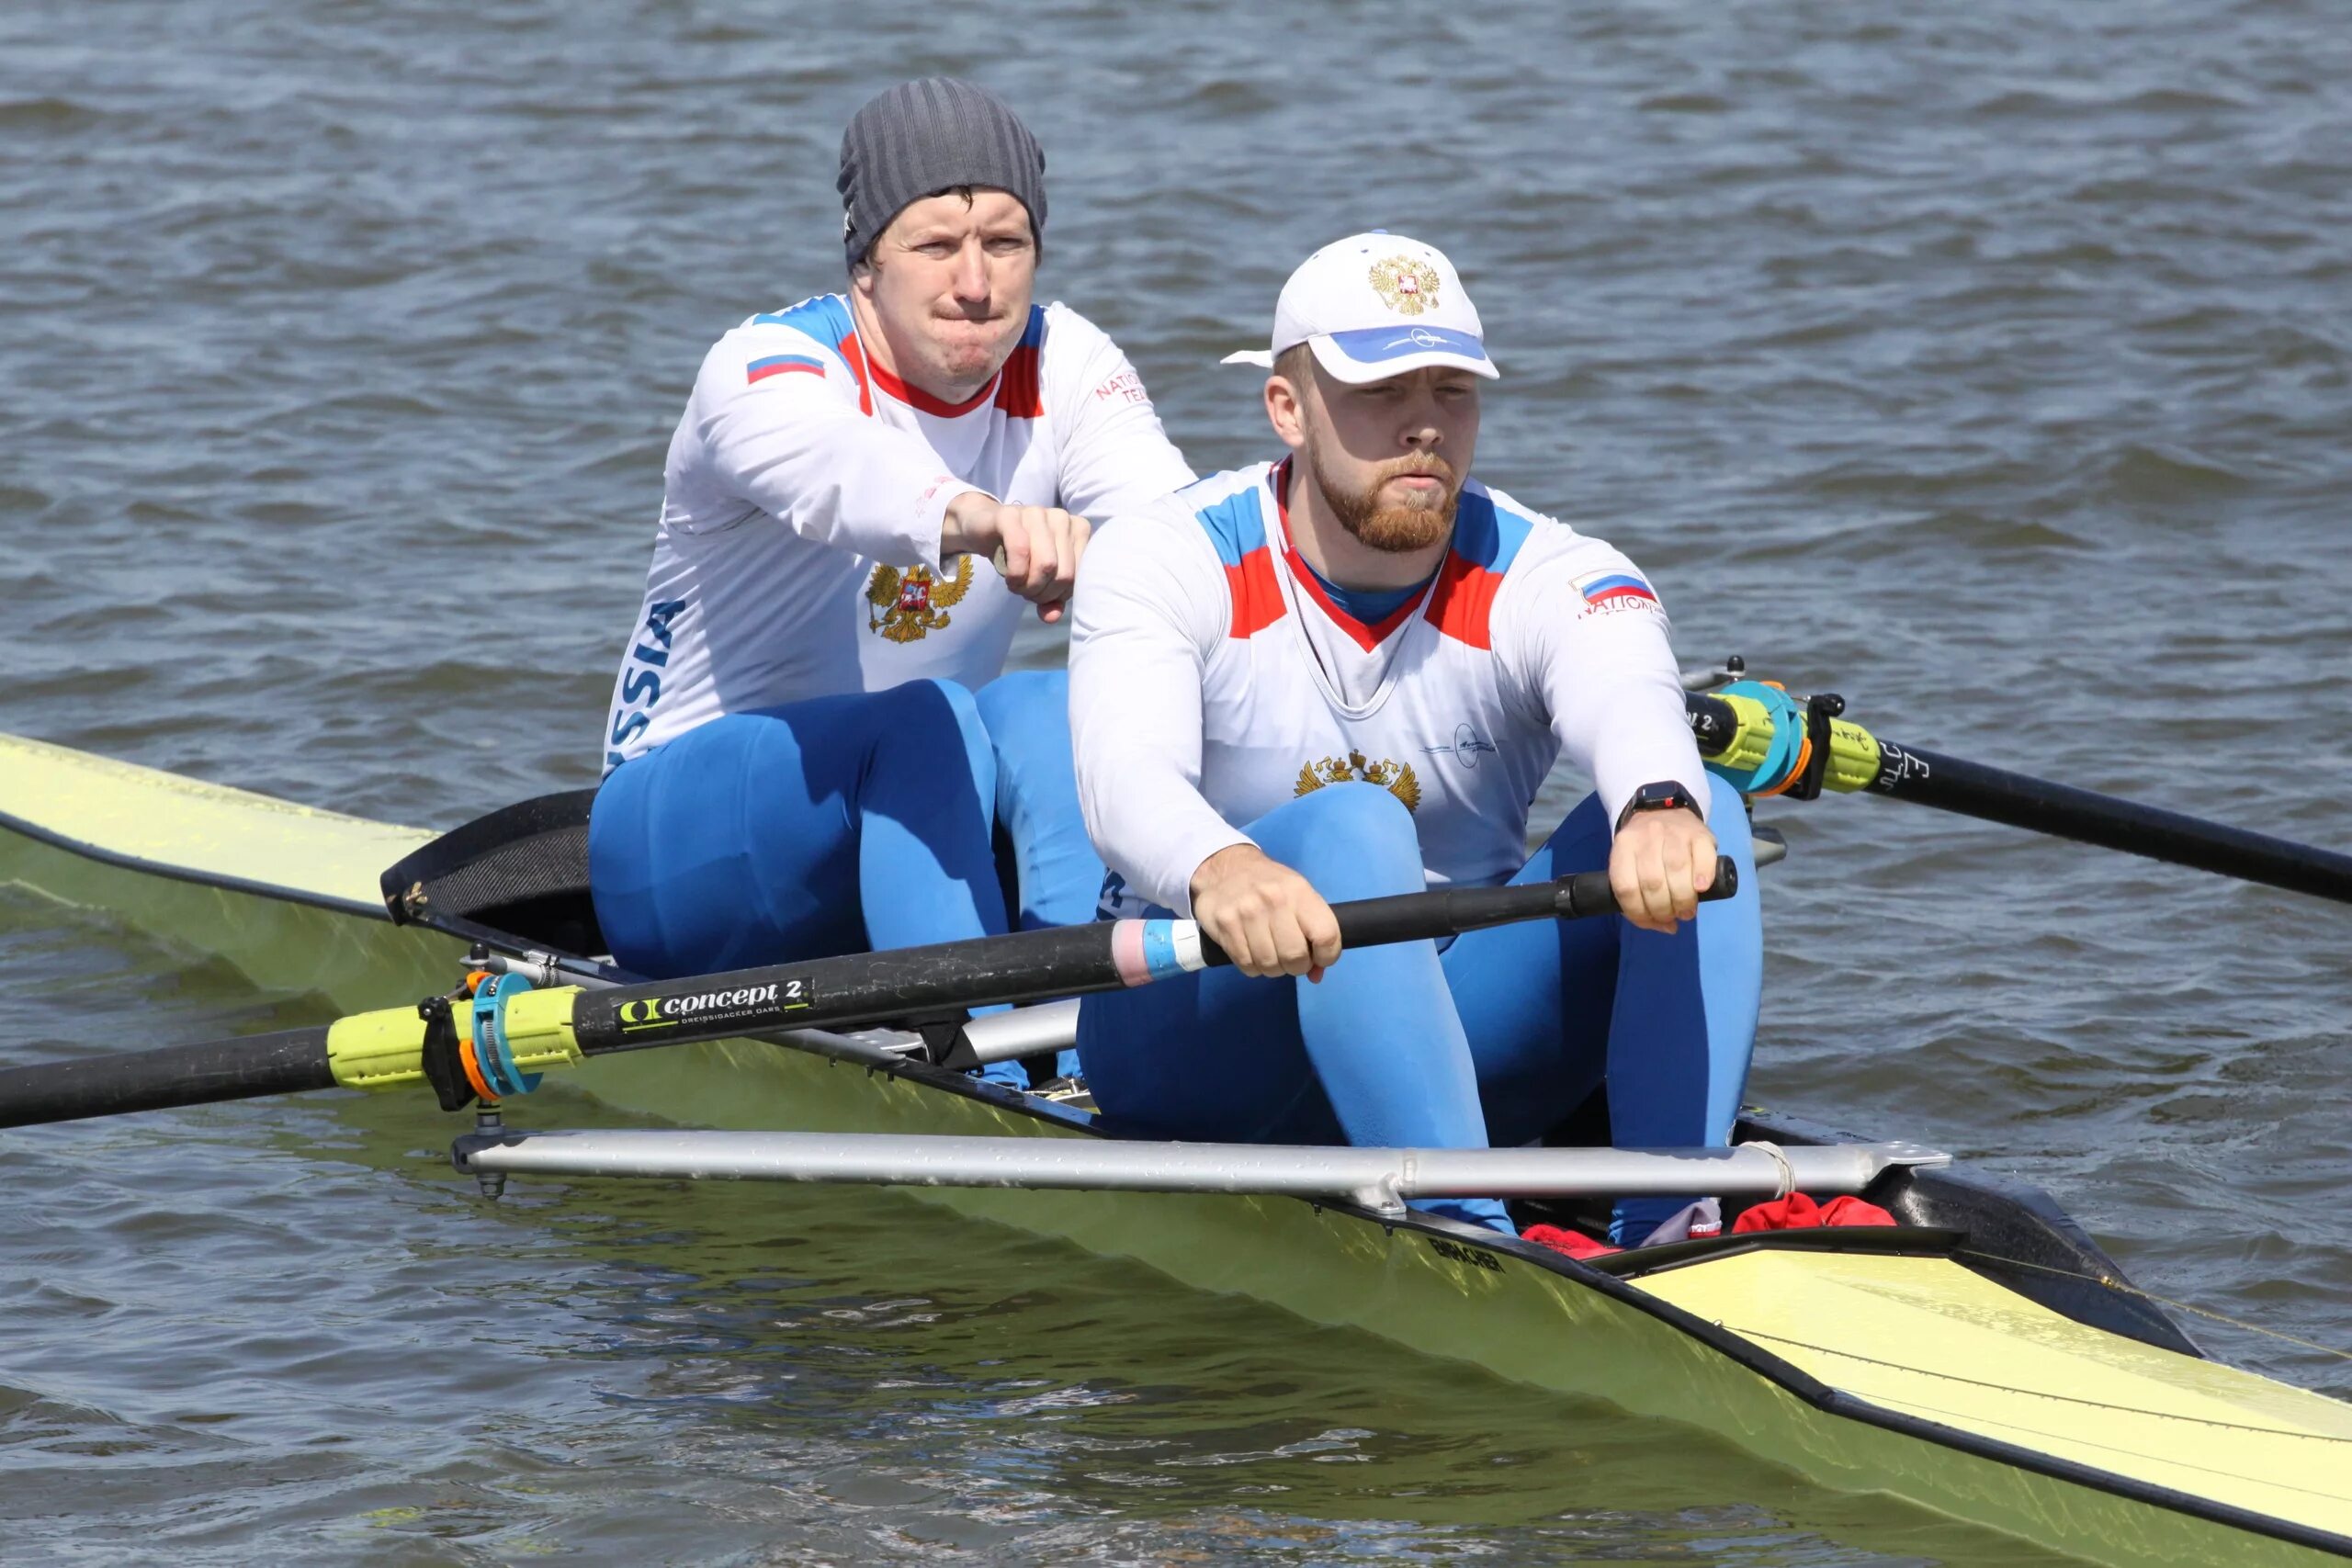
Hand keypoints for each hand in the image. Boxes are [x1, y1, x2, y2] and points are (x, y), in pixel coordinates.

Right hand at [942, 493, 1090, 623]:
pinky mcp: (1011, 515)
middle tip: (1025, 592)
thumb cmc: (1019, 553)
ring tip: (1016, 585)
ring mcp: (1037, 513)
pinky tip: (1009, 578)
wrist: (983, 528)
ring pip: (1046, 565)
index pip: (1078, 576)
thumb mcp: (1039, 578)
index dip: (1058, 595)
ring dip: (1028, 586)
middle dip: (1042, 594)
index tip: (1041, 594)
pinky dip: (1015, 573)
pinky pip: (1020, 550)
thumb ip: (1051, 599)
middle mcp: (1062, 518)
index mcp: (1079, 530)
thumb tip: (1053, 617)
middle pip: (1063, 574)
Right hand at [1188, 843, 1342, 980]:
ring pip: (1269, 965)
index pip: (1326, 935)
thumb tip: (1316, 974)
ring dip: (1274, 969)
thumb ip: (1313, 931)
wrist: (1225, 866)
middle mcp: (1274, 900)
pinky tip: (1253, 952)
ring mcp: (1246, 912)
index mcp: (1299, 891)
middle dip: (1297, 967)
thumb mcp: (1298, 895)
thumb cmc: (1269, 884)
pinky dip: (1253, 967)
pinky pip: (1246, 965)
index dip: (1327, 956)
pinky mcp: (1225, 925)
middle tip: (1292, 959)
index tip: (1319, 959)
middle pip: (1295, 956)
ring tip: (1271, 955)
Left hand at [1609, 808, 1717, 934]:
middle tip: (1674, 917)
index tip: (1655, 923)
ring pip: (1676, 870)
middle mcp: (1646, 837)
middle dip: (1663, 910)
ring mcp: (1673, 832)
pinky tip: (1701, 888)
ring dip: (1683, 900)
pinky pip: (1702, 857)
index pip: (1626, 888)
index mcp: (1623, 847)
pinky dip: (1703, 876)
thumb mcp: (1631, 863)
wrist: (1664, 808)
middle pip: (1652, 883)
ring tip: (1687, 911)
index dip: (1639, 914)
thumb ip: (1639, 895)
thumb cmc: (1646, 848)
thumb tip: (1667, 928)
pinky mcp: (1699, 833)